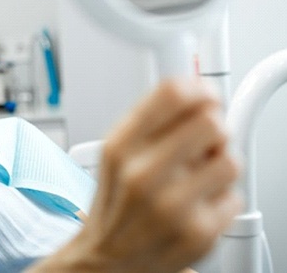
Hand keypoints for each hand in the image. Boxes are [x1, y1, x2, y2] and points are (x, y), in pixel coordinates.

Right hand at [28, 79, 241, 272]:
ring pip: (230, 160)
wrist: (108, 258)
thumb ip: (152, 118)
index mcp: (120, 148)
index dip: (198, 88)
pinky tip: (198, 204)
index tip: (204, 96)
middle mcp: (142, 175)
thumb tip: (196, 88)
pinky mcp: (199, 234)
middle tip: (203, 141)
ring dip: (220, 165)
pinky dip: (222, 199)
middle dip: (212, 129)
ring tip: (200, 176)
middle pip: (210, 122)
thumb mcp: (116, 152)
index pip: (173, 94)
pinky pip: (235, 196)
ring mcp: (172, 206)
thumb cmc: (117, 202)